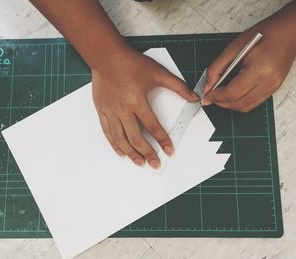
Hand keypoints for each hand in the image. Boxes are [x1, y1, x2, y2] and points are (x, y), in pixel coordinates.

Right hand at [92, 48, 198, 168]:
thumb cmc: (131, 63)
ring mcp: (110, 111)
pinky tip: (121, 152)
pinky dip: (115, 144)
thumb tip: (194, 97)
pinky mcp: (102, 111)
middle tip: (154, 163)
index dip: (162, 140)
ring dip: (131, 153)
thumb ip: (178, 86)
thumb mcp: (158, 73)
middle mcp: (123, 109)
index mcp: (137, 101)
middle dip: (147, 153)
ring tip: (139, 162)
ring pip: (120, 138)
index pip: (152, 127)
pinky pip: (107, 132)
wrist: (106, 57)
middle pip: (136, 137)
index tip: (168, 150)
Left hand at [203, 20, 295, 111]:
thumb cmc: (263, 35)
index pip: (232, 93)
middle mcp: (268, 82)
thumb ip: (216, 69)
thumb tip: (207, 87)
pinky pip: (253, 103)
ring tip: (221, 94)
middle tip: (212, 95)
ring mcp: (273, 88)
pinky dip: (240, 101)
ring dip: (230, 104)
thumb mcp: (233, 48)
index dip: (216, 96)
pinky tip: (233, 92)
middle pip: (238, 104)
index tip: (207, 94)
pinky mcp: (274, 89)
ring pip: (245, 107)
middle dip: (221, 103)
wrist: (288, 33)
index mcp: (259, 70)